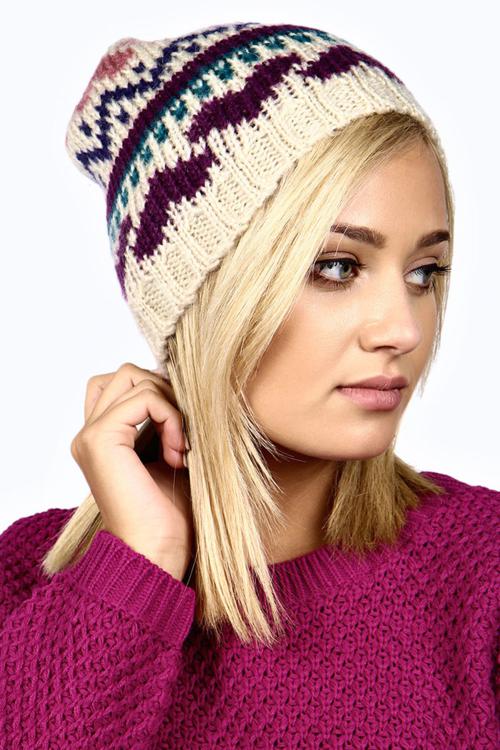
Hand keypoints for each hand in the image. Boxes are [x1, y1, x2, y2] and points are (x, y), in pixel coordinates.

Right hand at [70, 362, 193, 580]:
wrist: (157, 551)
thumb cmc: (169, 514)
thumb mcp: (169, 452)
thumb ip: (164, 419)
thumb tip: (179, 383)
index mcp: (101, 438)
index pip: (122, 384)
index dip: (157, 393)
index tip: (181, 431)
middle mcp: (88, 434)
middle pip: (127, 373)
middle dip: (164, 393)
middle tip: (182, 434)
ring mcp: (90, 435)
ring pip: (136, 378)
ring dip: (170, 407)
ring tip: (180, 448)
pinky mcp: (100, 438)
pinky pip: (145, 398)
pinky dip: (171, 418)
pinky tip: (177, 453)